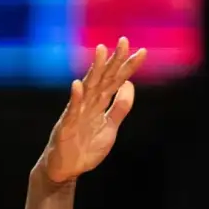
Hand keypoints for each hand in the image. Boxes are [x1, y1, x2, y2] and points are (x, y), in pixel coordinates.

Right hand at [42, 38, 146, 183]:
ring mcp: (78, 112)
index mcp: (100, 103)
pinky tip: (78, 85)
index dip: (129, 67)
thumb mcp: (110, 127)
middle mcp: (89, 103)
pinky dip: (76, 98)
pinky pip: (72, 110)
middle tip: (124, 41)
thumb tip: (130, 85)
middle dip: (114, 60)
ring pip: (88, 88)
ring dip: (94, 69)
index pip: (117, 81)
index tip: (142, 52)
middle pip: (104, 78)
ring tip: (101, 51)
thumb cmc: (85, 147)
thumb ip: (120, 108)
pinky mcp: (67, 126)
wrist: (66, 167)